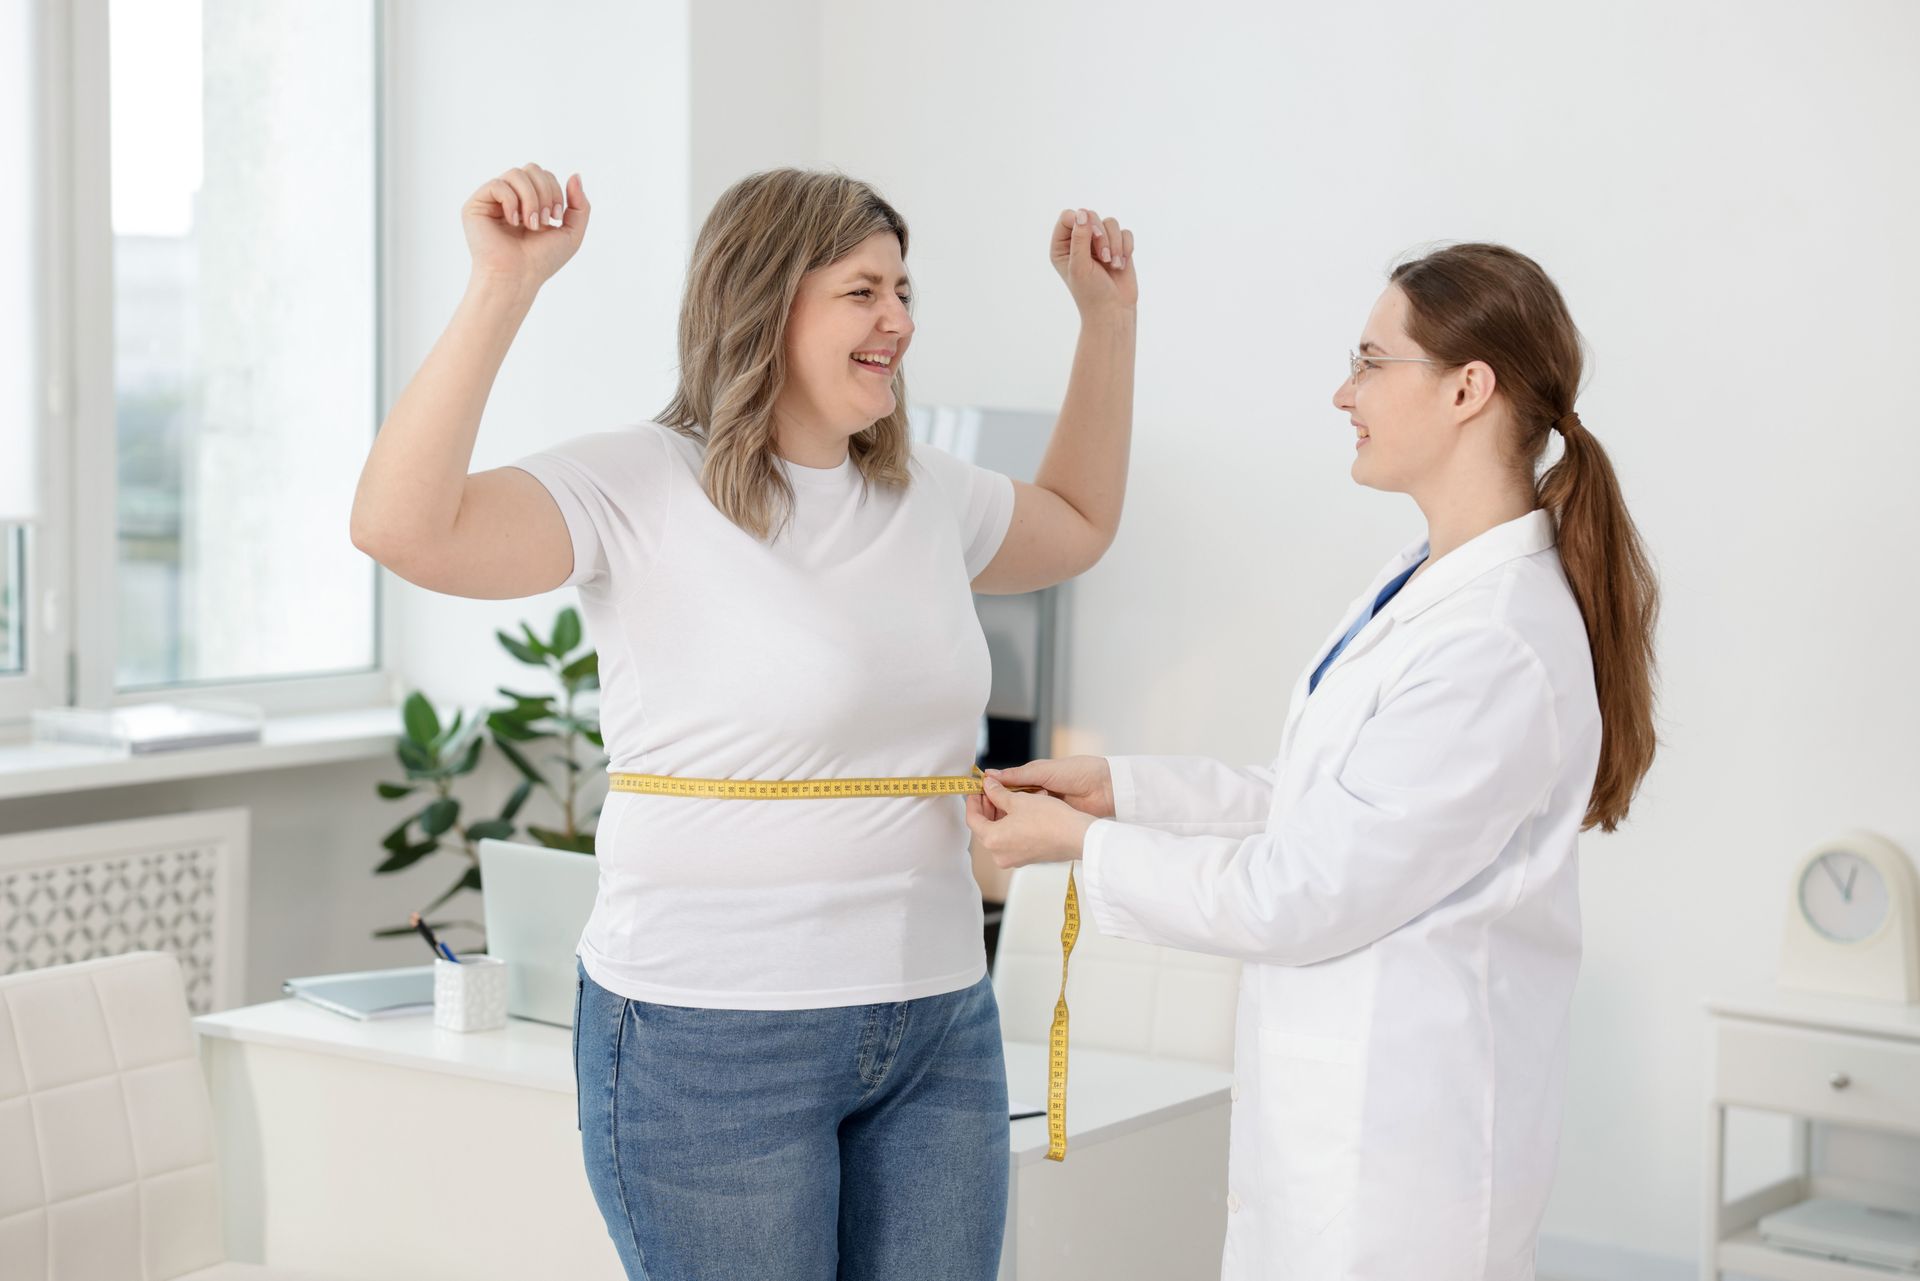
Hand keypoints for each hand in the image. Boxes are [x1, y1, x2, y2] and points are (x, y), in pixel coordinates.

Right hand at [463, 163, 590, 289]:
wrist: (518, 278)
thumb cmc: (541, 261)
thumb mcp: (571, 233)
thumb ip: (580, 205)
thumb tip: (576, 174)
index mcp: (529, 201)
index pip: (544, 175)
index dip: (555, 191)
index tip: (555, 219)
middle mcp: (510, 197)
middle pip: (532, 169)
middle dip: (545, 192)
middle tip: (544, 221)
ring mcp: (492, 200)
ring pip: (516, 173)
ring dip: (531, 198)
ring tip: (530, 224)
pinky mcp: (475, 205)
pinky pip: (498, 184)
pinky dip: (512, 202)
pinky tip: (513, 222)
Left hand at [966, 776, 1096, 869]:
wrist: (1076, 836)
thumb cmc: (1049, 819)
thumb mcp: (1019, 800)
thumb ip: (997, 793)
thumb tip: (988, 785)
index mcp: (992, 839)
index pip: (972, 819)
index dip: (973, 800)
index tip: (976, 788)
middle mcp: (999, 854)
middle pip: (984, 827)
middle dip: (987, 807)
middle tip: (992, 789)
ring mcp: (1012, 859)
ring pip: (998, 833)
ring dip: (1000, 814)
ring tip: (1008, 796)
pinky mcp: (1025, 858)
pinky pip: (1010, 840)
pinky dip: (1011, 825)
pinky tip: (1019, 809)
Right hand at [984, 756, 1114, 818]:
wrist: (1105, 788)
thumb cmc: (1078, 772)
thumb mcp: (1043, 771)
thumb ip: (1017, 776)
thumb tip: (990, 776)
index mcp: (1032, 778)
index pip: (1004, 788)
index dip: (991, 792)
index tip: (979, 796)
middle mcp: (1036, 795)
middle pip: (1009, 805)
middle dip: (1000, 808)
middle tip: (991, 813)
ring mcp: (1044, 811)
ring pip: (1020, 818)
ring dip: (1014, 818)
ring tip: (1006, 821)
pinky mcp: (1052, 823)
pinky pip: (1034, 826)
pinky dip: (1028, 826)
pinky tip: (1022, 829)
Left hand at [1050, 207, 1136, 315]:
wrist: (1113, 310)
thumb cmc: (1091, 293)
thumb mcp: (1080, 266)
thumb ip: (1079, 238)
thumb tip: (1082, 213)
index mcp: (1062, 246)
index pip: (1068, 216)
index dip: (1082, 222)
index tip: (1092, 240)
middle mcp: (1079, 241)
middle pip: (1090, 216)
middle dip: (1102, 235)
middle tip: (1104, 258)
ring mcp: (1099, 243)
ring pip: (1110, 222)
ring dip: (1115, 244)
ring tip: (1114, 265)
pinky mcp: (1118, 246)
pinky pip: (1125, 232)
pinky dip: (1126, 248)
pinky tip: (1122, 265)